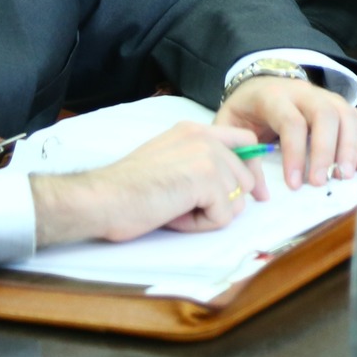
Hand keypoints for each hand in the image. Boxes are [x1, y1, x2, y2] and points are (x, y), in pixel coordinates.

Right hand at [30, 121, 263, 247]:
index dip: (250, 171)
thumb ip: (198, 163)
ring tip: (175, 210)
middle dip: (225, 202)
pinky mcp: (207, 179)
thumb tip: (233, 188)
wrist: (103, 197)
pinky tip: (174, 216)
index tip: (253, 194)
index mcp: (195, 130)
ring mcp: (208, 156)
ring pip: (235, 200)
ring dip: (208, 215)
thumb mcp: (169, 161)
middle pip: (246, 177)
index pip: (245, 143)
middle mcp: (205, 137)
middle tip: (186, 208)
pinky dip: (200, 225)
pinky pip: (223, 216)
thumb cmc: (127, 188)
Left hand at [217, 76, 356, 191]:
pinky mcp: (338, 103)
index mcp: (273, 96)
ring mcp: (324, 95)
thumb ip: (242, 155)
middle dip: (326, 150)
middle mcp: (303, 91)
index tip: (294, 184)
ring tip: (346, 176)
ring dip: (350, 147)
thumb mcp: (230, 127)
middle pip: (324, 114)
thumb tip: (261, 193)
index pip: (291, 121)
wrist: (259, 83)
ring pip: (345, 114)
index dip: (295, 154)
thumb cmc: (245, 110)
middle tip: (322, 182)